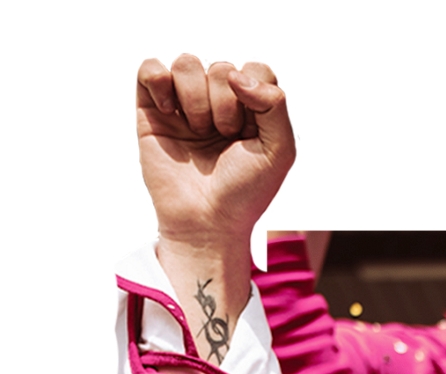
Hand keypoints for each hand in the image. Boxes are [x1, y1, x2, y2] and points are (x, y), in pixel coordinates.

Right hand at [136, 54, 294, 251]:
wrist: (207, 222)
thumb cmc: (245, 192)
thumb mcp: (279, 152)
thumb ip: (275, 105)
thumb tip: (236, 74)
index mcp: (252, 109)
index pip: (256, 69)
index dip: (253, 94)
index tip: (249, 129)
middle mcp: (218, 101)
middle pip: (222, 68)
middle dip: (225, 106)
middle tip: (223, 139)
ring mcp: (184, 103)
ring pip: (187, 63)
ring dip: (195, 100)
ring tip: (199, 133)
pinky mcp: (153, 109)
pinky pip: (151, 68)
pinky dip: (160, 82)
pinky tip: (169, 112)